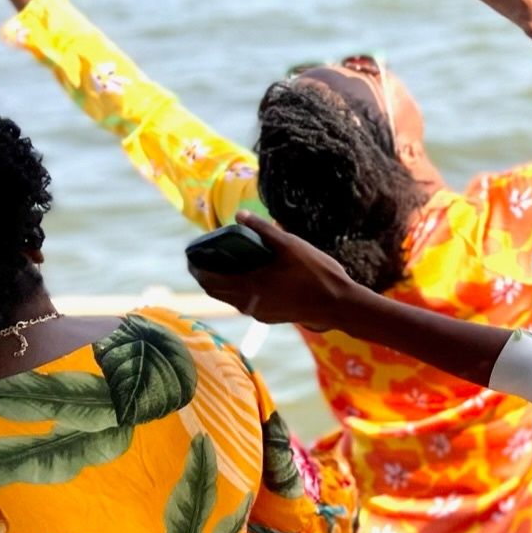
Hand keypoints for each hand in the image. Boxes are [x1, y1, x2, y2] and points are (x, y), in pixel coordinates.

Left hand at [187, 214, 361, 330]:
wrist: (339, 305)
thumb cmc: (317, 273)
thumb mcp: (291, 245)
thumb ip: (264, 230)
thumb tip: (240, 215)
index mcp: (249, 285)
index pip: (209, 278)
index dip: (196, 267)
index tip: (191, 255)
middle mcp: (249, 303)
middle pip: (215, 291)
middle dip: (205, 275)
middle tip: (204, 259)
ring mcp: (259, 313)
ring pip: (229, 298)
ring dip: (222, 284)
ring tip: (225, 266)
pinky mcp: (270, 317)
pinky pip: (245, 303)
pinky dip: (238, 290)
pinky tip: (251, 278)